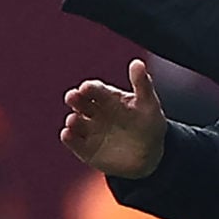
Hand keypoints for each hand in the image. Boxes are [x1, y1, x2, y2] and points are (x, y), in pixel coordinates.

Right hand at [61, 59, 167, 178]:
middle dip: (75, 99)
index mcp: (108, 98)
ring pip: (76, 122)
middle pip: (81, 102)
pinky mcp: (86, 149)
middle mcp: (96, 112)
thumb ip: (142, 84)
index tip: (86, 87)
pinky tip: (68, 134)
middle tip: (72, 97)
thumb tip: (137, 63)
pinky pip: (74, 142)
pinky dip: (69, 138)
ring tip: (74, 119)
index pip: (96, 89)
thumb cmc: (149, 124)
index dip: (90, 88)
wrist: (151, 155)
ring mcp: (90, 130)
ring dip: (72, 120)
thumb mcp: (149, 103)